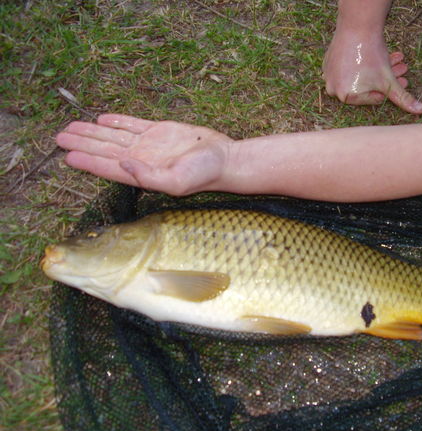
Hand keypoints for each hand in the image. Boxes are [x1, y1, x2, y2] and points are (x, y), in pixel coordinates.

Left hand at [56, 114, 232, 195]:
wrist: (224, 159)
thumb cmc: (204, 174)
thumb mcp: (176, 181)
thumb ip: (148, 176)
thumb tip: (123, 165)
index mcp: (142, 173)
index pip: (108, 168)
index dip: (87, 161)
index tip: (67, 154)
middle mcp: (142, 159)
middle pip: (105, 150)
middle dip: (82, 143)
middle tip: (59, 137)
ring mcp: (150, 145)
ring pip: (114, 137)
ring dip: (92, 132)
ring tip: (71, 127)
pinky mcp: (160, 131)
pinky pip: (133, 124)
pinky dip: (117, 121)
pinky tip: (102, 120)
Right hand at [323, 32, 421, 112]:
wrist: (357, 26)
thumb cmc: (371, 56)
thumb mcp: (389, 81)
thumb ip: (403, 98)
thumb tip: (421, 110)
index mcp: (346, 97)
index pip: (373, 98)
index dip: (390, 89)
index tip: (400, 80)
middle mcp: (333, 89)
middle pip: (367, 86)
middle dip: (387, 77)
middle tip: (400, 68)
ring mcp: (328, 75)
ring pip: (359, 76)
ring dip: (378, 69)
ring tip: (394, 59)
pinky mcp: (328, 62)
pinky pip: (347, 67)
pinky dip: (361, 63)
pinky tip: (373, 55)